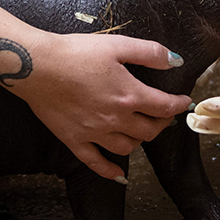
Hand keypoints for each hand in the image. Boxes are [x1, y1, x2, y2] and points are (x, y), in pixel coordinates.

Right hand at [10, 32, 192, 181]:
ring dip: (140, 141)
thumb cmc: (76, 52)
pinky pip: (96, 163)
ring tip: (142, 132)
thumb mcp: (117, 45)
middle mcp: (116, 119)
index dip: (177, 104)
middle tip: (163, 115)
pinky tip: (119, 175)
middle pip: (149, 130)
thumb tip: (176, 60)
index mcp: (129, 95)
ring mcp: (95, 133)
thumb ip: (149, 53)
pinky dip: (110, 171)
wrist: (37, 66)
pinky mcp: (75, 141)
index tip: (182, 101)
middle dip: (161, 123)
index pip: (164, 106)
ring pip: (128, 148)